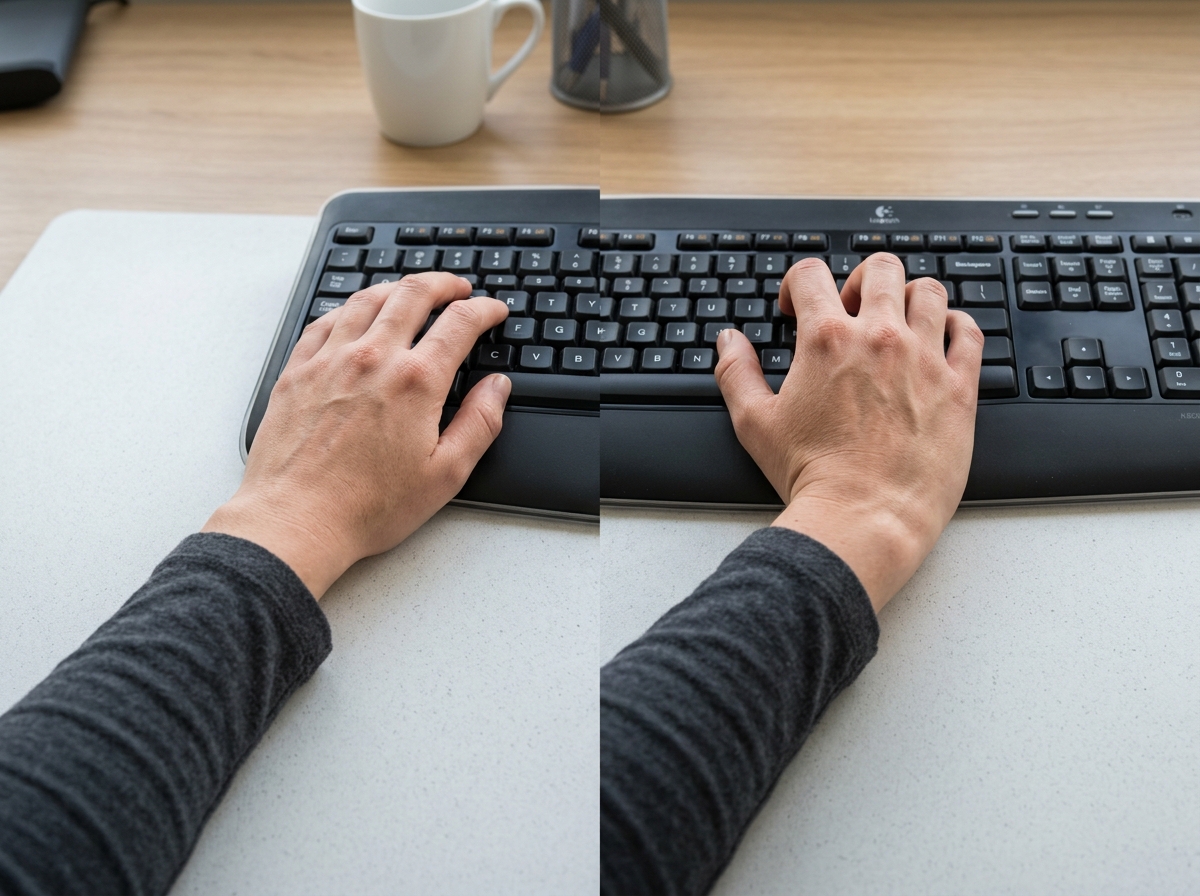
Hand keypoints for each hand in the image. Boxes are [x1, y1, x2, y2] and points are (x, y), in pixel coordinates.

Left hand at [203, 273, 510, 598]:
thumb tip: (497, 387)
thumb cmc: (368, 507)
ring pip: (367, 299)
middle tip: (458, 287)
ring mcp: (329, 360)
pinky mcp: (297, 372)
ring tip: (412, 291)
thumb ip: (479, 423)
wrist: (296, 520)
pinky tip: (357, 314)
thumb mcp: (446, 475)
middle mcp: (372, 358)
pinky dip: (350, 307)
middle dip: (443, 283)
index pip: (459, 323)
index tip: (492, 310)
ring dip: (397, 287)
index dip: (484, 310)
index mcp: (415, 382)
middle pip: (412, 294)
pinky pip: (325, 320)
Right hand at [714, 253, 983, 611]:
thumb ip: (736, 373)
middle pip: (880, 268)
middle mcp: (879, 338)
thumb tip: (728, 341)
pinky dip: (955, 325)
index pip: (811, 273)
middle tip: (851, 310)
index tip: (796, 309)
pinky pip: (969, 332)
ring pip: (928, 291)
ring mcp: (925, 358)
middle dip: (859, 280)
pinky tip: (940, 339)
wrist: (864, 518)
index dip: (797, 285)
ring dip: (908, 298)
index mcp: (827, 339)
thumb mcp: (755, 423)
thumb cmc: (811, 476)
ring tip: (897, 324)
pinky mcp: (959, 387)